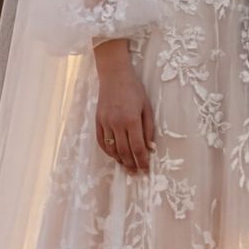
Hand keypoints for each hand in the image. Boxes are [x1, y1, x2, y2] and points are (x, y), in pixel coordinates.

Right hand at [93, 41, 156, 173]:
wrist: (114, 75)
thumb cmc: (134, 89)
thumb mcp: (147, 107)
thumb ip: (149, 128)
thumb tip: (150, 148)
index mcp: (132, 120)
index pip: (138, 147)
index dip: (142, 161)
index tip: (145, 169)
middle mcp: (117, 123)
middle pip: (124, 151)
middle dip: (131, 164)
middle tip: (136, 173)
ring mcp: (105, 123)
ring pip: (112, 149)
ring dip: (119, 160)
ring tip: (126, 166)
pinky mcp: (98, 121)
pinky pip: (101, 141)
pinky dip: (108, 151)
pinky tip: (114, 155)